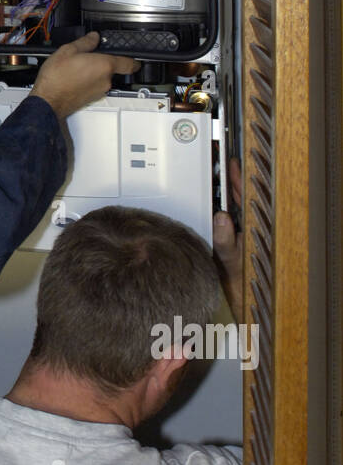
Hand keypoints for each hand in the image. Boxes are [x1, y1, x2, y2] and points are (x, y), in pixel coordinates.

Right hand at [30, 32, 139, 119]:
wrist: (47, 100)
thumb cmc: (56, 78)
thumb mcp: (68, 51)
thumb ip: (85, 42)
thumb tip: (93, 37)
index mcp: (104, 65)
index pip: (130, 63)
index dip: (134, 59)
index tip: (133, 56)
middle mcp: (106, 80)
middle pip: (113, 68)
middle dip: (103, 62)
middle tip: (89, 56)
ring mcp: (99, 91)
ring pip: (103, 77)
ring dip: (94, 72)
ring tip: (77, 67)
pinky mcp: (92, 98)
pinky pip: (95, 86)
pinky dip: (89, 81)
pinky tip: (75, 77)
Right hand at [213, 158, 242, 322]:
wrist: (240, 300)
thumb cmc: (241, 282)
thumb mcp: (230, 261)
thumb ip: (226, 241)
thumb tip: (222, 219)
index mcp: (250, 229)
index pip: (245, 199)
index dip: (239, 182)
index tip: (233, 166)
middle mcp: (247, 229)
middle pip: (241, 200)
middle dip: (233, 182)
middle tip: (225, 165)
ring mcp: (240, 233)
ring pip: (236, 207)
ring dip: (228, 193)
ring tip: (221, 176)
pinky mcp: (232, 239)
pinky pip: (228, 217)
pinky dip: (222, 206)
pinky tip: (216, 201)